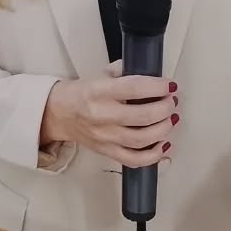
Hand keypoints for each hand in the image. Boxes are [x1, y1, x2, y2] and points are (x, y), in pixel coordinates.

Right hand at [40, 61, 177, 167]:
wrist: (58, 114)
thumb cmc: (81, 93)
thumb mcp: (99, 75)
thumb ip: (124, 72)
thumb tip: (150, 71)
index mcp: (98, 92)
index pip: (133, 88)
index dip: (157, 87)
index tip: (169, 85)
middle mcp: (101, 116)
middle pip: (141, 116)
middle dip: (164, 108)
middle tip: (172, 102)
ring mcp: (104, 137)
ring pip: (141, 139)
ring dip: (163, 129)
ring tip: (171, 119)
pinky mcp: (106, 152)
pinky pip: (133, 160)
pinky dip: (153, 156)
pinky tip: (164, 145)